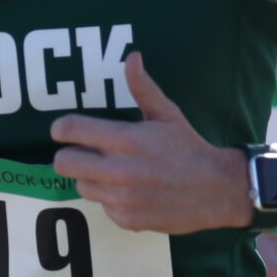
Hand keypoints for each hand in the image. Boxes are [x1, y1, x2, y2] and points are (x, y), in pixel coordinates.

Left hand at [51, 51, 245, 233]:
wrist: (216, 190)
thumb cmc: (189, 148)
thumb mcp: (167, 114)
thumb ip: (142, 87)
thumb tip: (132, 56)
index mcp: (125, 140)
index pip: (69, 130)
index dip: (60, 129)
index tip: (62, 131)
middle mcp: (118, 170)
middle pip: (62, 163)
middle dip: (68, 155)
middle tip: (83, 152)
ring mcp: (121, 198)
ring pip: (80, 185)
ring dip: (90, 177)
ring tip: (113, 171)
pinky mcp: (126, 220)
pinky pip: (101, 206)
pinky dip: (110, 199)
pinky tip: (130, 190)